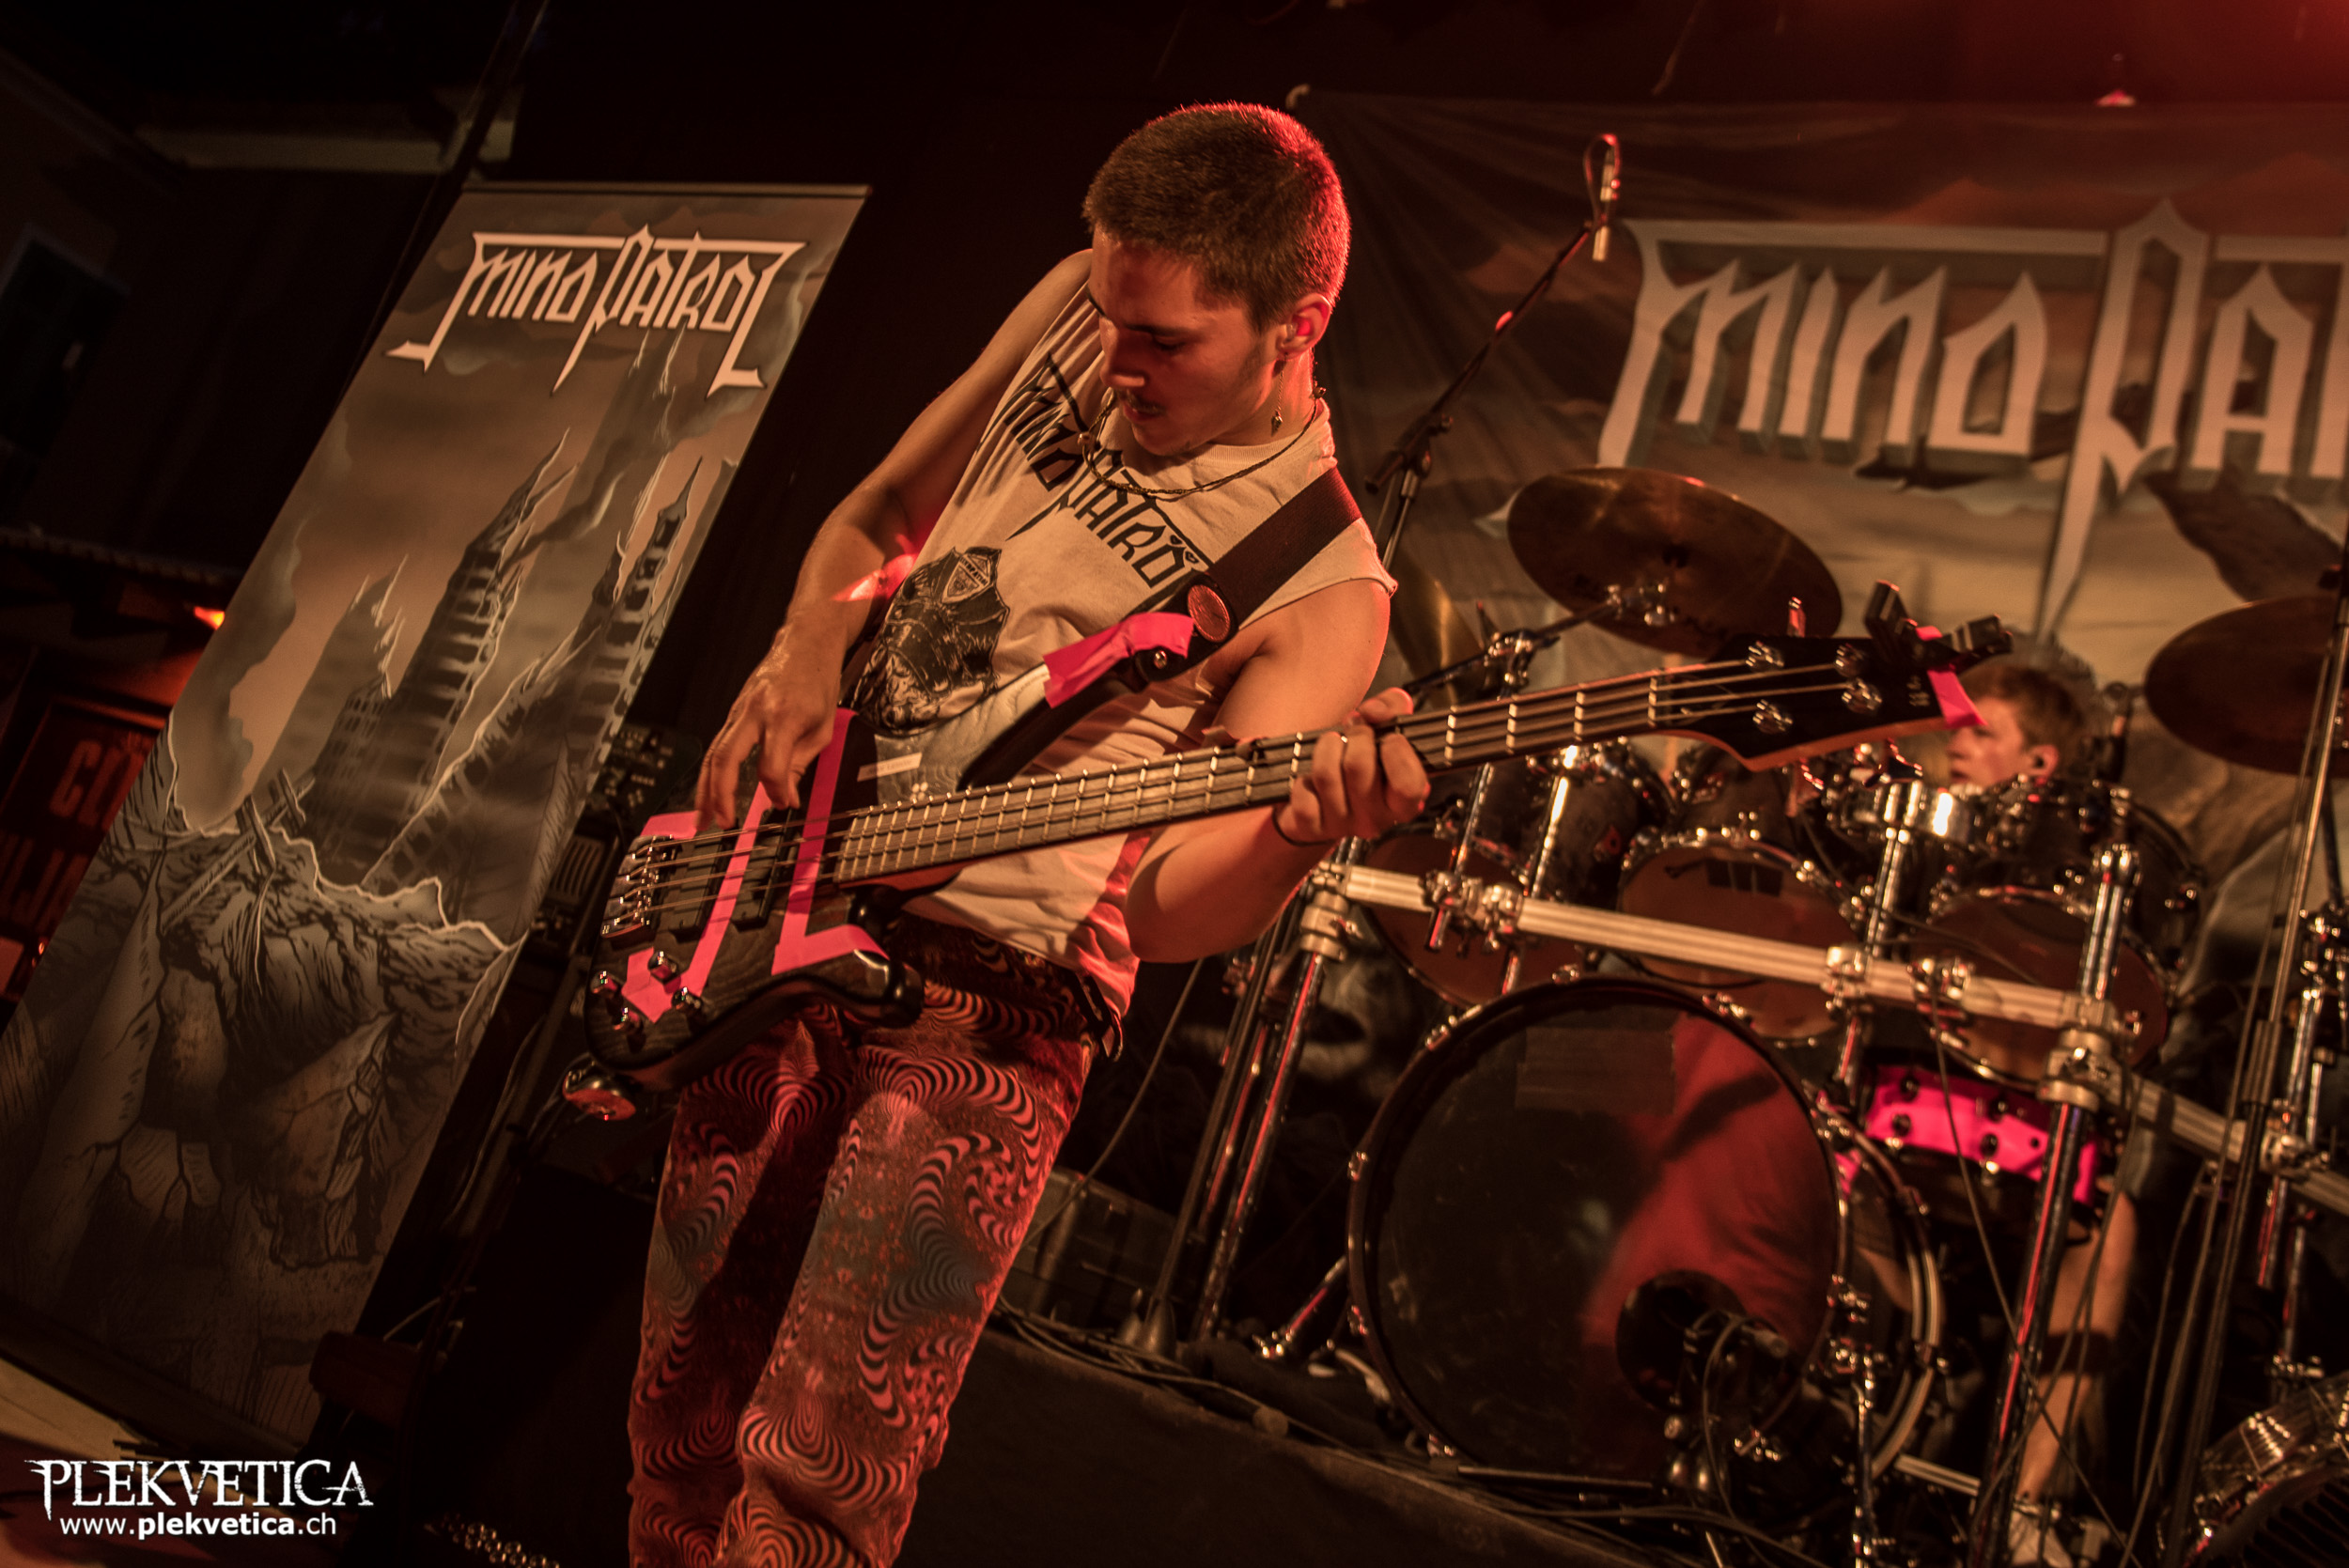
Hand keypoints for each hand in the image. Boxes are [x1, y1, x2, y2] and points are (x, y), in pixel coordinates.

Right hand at [696, 637, 840, 828]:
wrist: (805, 642)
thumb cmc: (817, 680)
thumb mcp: (822, 726)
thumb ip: (800, 764)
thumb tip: (786, 797)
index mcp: (782, 715)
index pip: (771, 764)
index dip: (776, 790)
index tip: (783, 803)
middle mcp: (754, 711)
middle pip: (726, 758)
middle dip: (720, 794)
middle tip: (722, 822)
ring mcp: (739, 710)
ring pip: (714, 753)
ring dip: (705, 789)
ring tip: (701, 818)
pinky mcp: (733, 713)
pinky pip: (718, 745)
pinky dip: (710, 772)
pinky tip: (708, 791)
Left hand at [1270, 687, 1429, 846]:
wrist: (1326, 799)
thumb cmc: (1362, 762)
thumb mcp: (1387, 730)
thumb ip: (1393, 707)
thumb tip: (1374, 711)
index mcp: (1403, 802)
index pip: (1408, 784)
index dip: (1396, 751)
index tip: (1389, 736)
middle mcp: (1376, 819)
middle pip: (1358, 767)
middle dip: (1355, 736)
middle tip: (1354, 732)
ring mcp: (1342, 825)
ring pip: (1326, 774)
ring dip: (1326, 747)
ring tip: (1332, 744)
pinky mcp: (1312, 827)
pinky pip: (1302, 793)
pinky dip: (1303, 778)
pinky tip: (1311, 777)